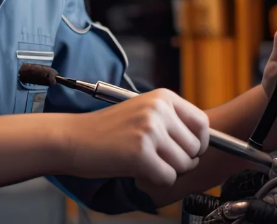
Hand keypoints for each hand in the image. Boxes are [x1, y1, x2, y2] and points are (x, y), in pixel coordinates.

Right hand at [62, 88, 209, 187]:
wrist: (73, 138)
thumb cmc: (107, 131)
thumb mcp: (143, 114)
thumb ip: (171, 122)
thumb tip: (203, 145)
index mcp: (163, 97)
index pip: (202, 123)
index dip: (199, 143)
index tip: (186, 152)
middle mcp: (159, 110)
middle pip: (195, 148)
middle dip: (181, 160)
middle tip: (158, 160)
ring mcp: (149, 130)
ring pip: (183, 165)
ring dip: (168, 171)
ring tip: (145, 163)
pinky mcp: (140, 153)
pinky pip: (167, 177)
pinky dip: (156, 181)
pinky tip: (138, 171)